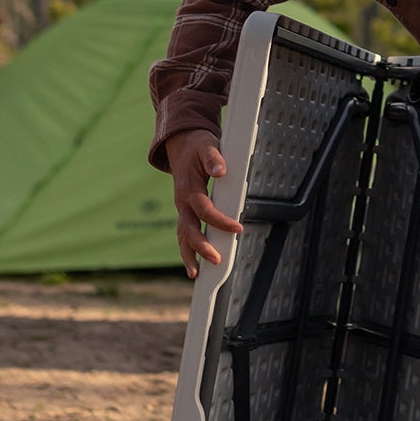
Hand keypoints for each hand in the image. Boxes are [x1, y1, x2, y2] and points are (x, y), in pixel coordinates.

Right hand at [166, 130, 241, 278]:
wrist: (181, 145)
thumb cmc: (197, 147)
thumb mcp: (207, 146)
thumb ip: (213, 158)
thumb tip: (221, 170)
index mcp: (189, 188)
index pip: (204, 209)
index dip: (220, 220)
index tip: (237, 228)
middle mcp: (183, 202)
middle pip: (189, 229)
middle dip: (201, 246)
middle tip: (216, 259)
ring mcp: (182, 209)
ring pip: (183, 236)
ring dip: (189, 256)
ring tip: (196, 275)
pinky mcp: (185, 213)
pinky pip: (185, 235)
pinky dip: (188, 251)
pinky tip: (194, 267)